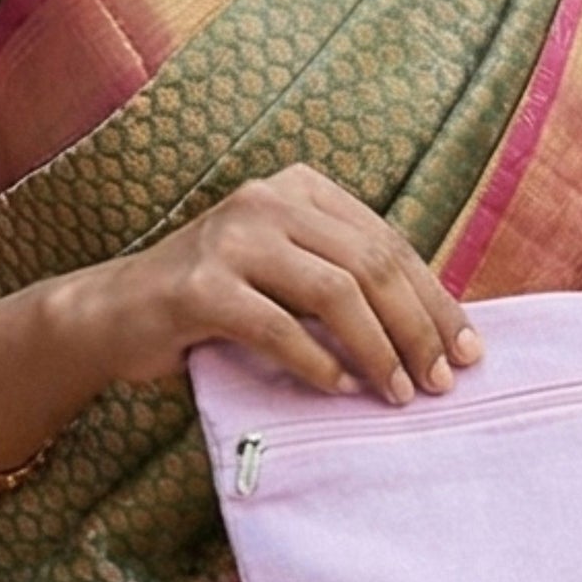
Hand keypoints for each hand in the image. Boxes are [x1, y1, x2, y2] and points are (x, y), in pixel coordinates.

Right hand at [93, 163, 483, 405]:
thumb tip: (436, 330)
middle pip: (371, 264)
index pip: (388, 242)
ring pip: (334, 292)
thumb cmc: (215, 302)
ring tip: (397, 392)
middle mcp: (266, 200)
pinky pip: (279, 328)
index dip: (435, 299)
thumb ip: (345, 281)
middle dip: (416, 327)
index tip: (467, 351)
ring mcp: (230, 239)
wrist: (114, 313)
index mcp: (298, 189)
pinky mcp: (200, 286)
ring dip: (377, 349)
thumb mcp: (286, 274)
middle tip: (438, 381)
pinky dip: (317, 363)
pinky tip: (339, 389)